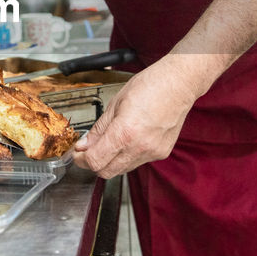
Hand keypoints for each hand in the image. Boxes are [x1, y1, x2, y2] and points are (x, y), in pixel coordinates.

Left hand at [73, 61, 196, 177]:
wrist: (179, 83)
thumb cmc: (150, 85)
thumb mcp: (116, 103)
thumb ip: (98, 128)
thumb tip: (84, 145)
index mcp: (125, 132)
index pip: (95, 161)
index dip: (81, 160)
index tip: (77, 154)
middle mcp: (140, 147)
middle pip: (107, 172)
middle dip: (93, 163)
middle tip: (87, 151)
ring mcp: (152, 152)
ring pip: (122, 169)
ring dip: (111, 161)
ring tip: (109, 142)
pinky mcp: (162, 153)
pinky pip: (138, 162)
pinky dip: (128, 156)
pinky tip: (129, 140)